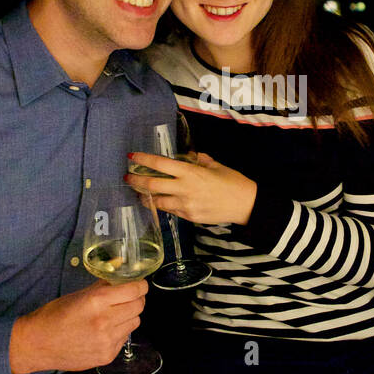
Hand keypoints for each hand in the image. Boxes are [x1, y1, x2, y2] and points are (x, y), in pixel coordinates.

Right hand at [9, 278, 146, 373]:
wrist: (37, 344)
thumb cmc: (54, 316)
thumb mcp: (79, 295)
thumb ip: (103, 287)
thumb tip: (121, 278)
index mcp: (97, 301)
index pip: (135, 290)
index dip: (140, 286)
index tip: (140, 285)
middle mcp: (105, 321)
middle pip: (139, 306)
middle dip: (136, 300)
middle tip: (127, 299)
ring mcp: (107, 341)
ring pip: (134, 323)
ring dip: (128, 317)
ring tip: (112, 316)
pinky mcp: (107, 355)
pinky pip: (124, 339)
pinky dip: (119, 333)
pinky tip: (103, 332)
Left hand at [125, 151, 256, 226]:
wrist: (246, 205)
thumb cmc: (233, 181)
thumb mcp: (216, 165)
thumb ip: (200, 160)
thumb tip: (191, 157)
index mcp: (191, 172)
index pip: (160, 164)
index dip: (143, 160)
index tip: (132, 157)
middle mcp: (184, 188)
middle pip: (152, 184)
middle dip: (136, 180)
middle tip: (128, 177)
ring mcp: (185, 205)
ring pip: (156, 201)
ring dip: (144, 197)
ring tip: (138, 193)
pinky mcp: (189, 217)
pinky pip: (169, 210)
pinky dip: (161, 205)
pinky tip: (158, 202)